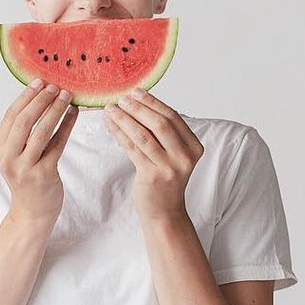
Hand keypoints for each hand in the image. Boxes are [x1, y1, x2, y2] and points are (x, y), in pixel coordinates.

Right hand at [0, 80, 77, 225]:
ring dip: (55, 110)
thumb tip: (40, 100)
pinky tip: (75, 113)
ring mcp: (25, 166)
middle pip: (24, 121)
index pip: (10, 116)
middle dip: (40, 100)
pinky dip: (67, 126)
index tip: (38, 81)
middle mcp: (8, 157)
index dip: (25, 97)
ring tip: (67, 95)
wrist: (33, 211)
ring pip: (41, 131)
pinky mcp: (44, 173)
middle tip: (55, 86)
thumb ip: (22, 133)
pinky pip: (57, 144)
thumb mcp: (16, 155)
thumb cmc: (27, 178)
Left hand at [104, 90, 203, 221]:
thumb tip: (140, 103)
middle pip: (160, 124)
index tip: (136, 92)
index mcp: (194, 147)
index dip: (153, 103)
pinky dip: (119, 133)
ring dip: (124, 119)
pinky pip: (132, 148)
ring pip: (144, 135)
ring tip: (110, 109)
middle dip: (139, 108)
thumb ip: (165, 133)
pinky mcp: (152, 175)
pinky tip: (110, 124)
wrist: (164, 211)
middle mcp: (185, 156)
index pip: (173, 117)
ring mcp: (170, 167)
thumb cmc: (166, 179)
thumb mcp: (173, 154)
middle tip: (122, 99)